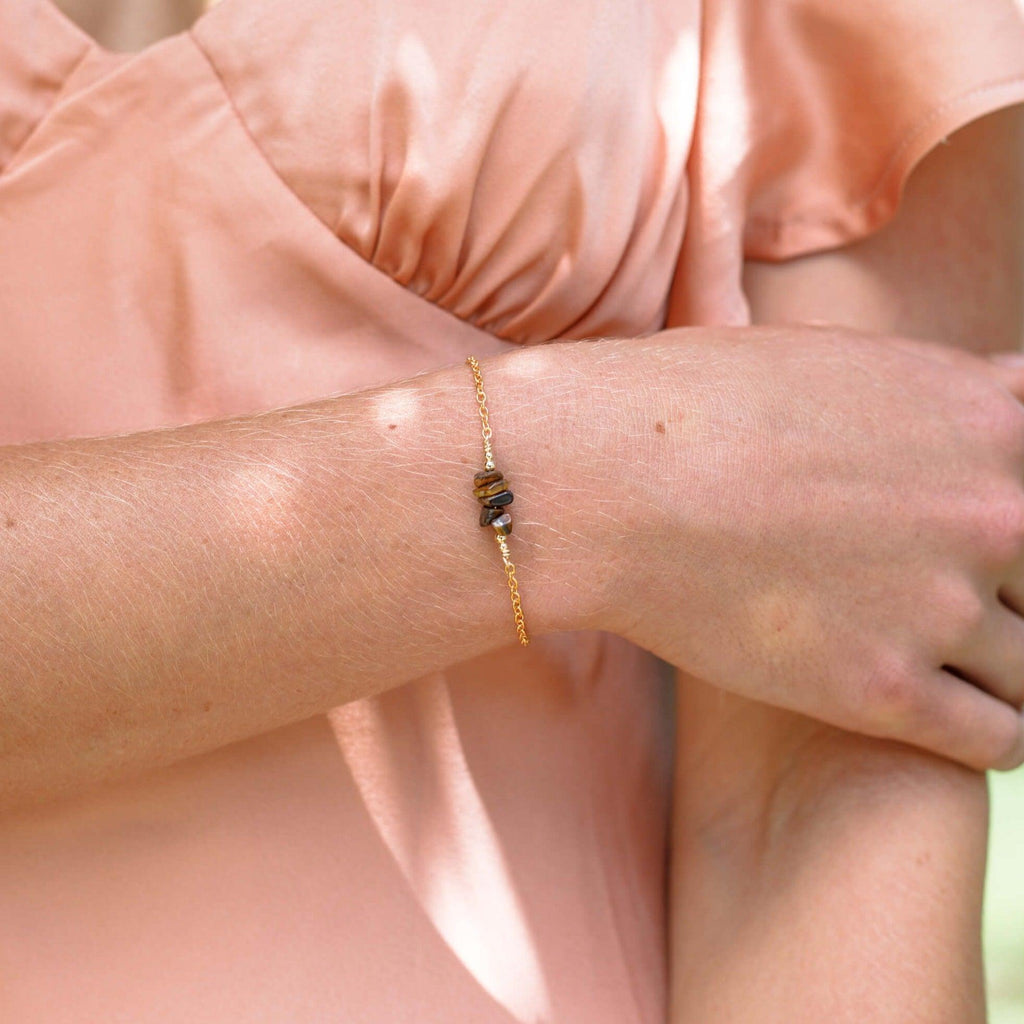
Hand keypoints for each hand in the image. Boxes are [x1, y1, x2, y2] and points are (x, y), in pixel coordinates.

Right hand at [579, 325, 1023, 770]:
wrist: (608, 479)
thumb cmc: (697, 403)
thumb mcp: (838, 360)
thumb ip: (940, 388)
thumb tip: (994, 389)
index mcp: (988, 419)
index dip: (1019, 514)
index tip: (992, 543)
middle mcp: (990, 513)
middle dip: (1013, 589)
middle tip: (955, 598)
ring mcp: (942, 606)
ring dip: (1007, 668)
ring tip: (960, 666)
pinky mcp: (884, 689)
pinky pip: (1000, 738)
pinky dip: (989, 731)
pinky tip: (937, 708)